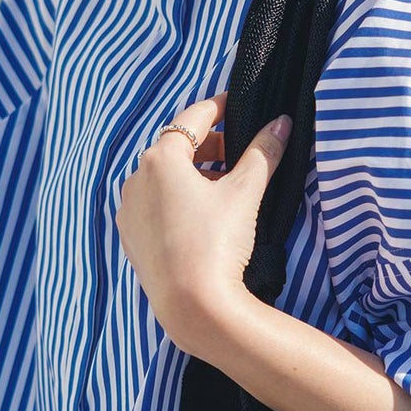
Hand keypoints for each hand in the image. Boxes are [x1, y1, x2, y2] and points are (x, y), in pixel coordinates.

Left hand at [115, 90, 290, 354]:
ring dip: (194, 175)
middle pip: (176, 149)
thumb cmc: (216, 242)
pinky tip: (204, 217)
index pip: (192, 120)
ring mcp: (130, 211)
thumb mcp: (246, 192)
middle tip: (239, 151)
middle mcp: (136, 179)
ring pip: (165, 180)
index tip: (234, 104)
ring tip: (226, 187)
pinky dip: (178, 201)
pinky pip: (156, 206)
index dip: (217, 108)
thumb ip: (263, 152)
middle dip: (209, 146)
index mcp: (160, 159)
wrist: (192, 305)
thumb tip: (281, 123)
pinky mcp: (132, 239)